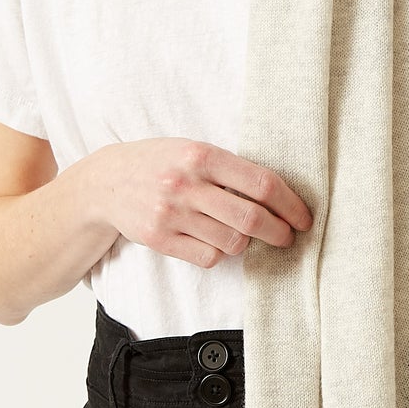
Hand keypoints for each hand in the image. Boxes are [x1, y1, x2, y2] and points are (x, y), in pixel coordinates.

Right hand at [95, 137, 313, 269]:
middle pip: (252, 218)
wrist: (105, 181)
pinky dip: (220, 253)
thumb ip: (229, 168)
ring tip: (245, 236)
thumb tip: (279, 196)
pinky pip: (208, 257)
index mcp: (201, 155)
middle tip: (287, 237)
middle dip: (279, 232)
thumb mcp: (192, 150)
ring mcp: (171, 213)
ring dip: (247, 243)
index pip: (261, 183)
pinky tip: (215, 241)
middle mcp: (186, 183)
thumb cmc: (160, 163)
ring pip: (232, 242)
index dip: (290, 204)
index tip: (303, 217)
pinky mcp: (160, 239)